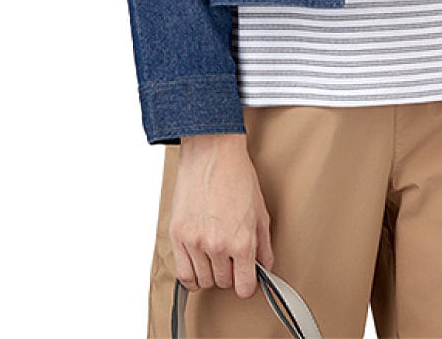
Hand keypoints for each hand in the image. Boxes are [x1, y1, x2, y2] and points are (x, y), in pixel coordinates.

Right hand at [171, 134, 274, 299]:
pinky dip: (191, 274)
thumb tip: (264, 268)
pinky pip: (182, 274)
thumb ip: (264, 245)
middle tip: (230, 257)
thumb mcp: (260, 211)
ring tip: (214, 255)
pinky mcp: (177, 236)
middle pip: (223, 283)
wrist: (211, 152)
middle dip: (229, 273)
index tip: (245, 279)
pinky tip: (197, 263)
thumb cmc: (237, 176)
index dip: (246, 285)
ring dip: (210, 273)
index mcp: (242, 241)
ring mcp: (195, 242)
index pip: (243, 287)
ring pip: (203, 281)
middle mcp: (218, 246)